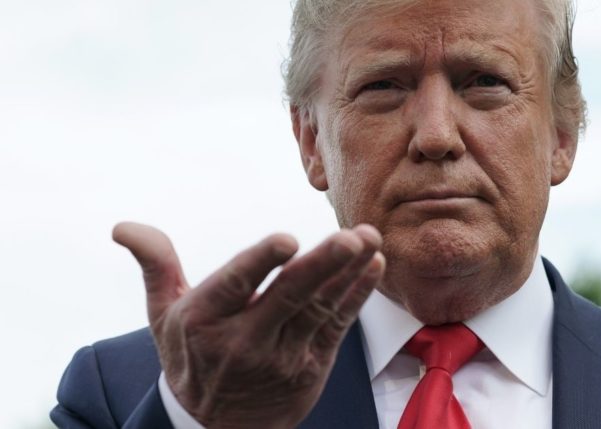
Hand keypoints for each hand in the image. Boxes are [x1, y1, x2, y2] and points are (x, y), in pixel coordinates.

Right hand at [113, 222, 384, 428]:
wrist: (215, 428)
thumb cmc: (190, 356)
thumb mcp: (163, 315)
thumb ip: (156, 265)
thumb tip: (123, 227)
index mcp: (204, 321)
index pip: (235, 286)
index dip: (260, 263)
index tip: (286, 240)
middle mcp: (244, 340)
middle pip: (288, 298)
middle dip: (322, 266)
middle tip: (349, 238)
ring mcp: (282, 356)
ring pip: (319, 309)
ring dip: (348, 274)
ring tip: (368, 241)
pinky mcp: (310, 365)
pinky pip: (337, 326)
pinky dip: (357, 296)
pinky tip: (373, 267)